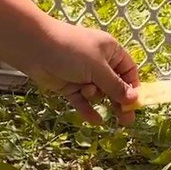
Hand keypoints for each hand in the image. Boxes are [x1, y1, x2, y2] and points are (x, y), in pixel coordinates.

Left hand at [24, 18, 140, 125]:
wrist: (36, 48)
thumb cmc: (71, 50)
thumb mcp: (98, 67)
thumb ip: (115, 85)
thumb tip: (134, 98)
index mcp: (110, 51)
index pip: (128, 71)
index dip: (133, 87)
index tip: (135, 104)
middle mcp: (98, 63)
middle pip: (114, 86)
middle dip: (119, 101)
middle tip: (126, 121)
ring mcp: (83, 75)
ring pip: (97, 94)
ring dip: (94, 96)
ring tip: (85, 91)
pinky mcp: (69, 86)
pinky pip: (82, 102)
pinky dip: (87, 110)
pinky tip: (96, 121)